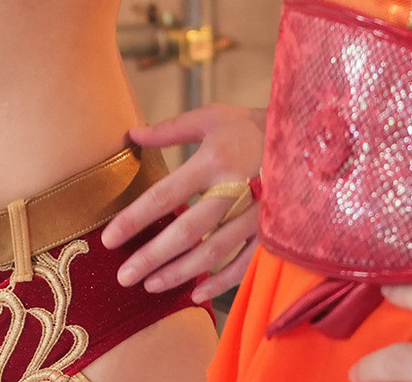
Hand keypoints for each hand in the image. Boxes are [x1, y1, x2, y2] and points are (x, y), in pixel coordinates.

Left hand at [102, 103, 263, 302]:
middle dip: (151, 256)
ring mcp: (255, 214)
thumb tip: (131, 135)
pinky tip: (196, 292)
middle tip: (123, 276)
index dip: (134, 219)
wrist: (302, 136)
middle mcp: (233, 190)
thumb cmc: (248, 126)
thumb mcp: (210, 118)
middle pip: (186, 232)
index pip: (165, 195)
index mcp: (213, 162)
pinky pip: (244, 264)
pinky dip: (220, 283)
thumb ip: (170, 130)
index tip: (108, 239)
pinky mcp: (271, 231)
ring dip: (180, 272)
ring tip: (151, 285)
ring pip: (213, 253)